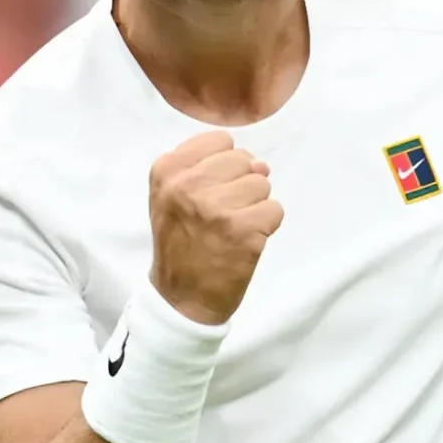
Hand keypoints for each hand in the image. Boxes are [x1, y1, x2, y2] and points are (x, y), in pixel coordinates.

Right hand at [148, 130, 282, 325]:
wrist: (180, 301)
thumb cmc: (180, 243)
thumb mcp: (172, 196)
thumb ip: (210, 168)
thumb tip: (261, 164)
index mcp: (168, 171)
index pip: (220, 141)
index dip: (223, 167)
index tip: (209, 191)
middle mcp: (189, 186)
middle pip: (244, 160)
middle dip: (240, 186)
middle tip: (219, 217)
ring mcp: (216, 208)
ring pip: (262, 184)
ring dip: (253, 207)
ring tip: (230, 230)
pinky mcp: (242, 229)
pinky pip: (275, 210)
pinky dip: (265, 226)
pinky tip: (242, 243)